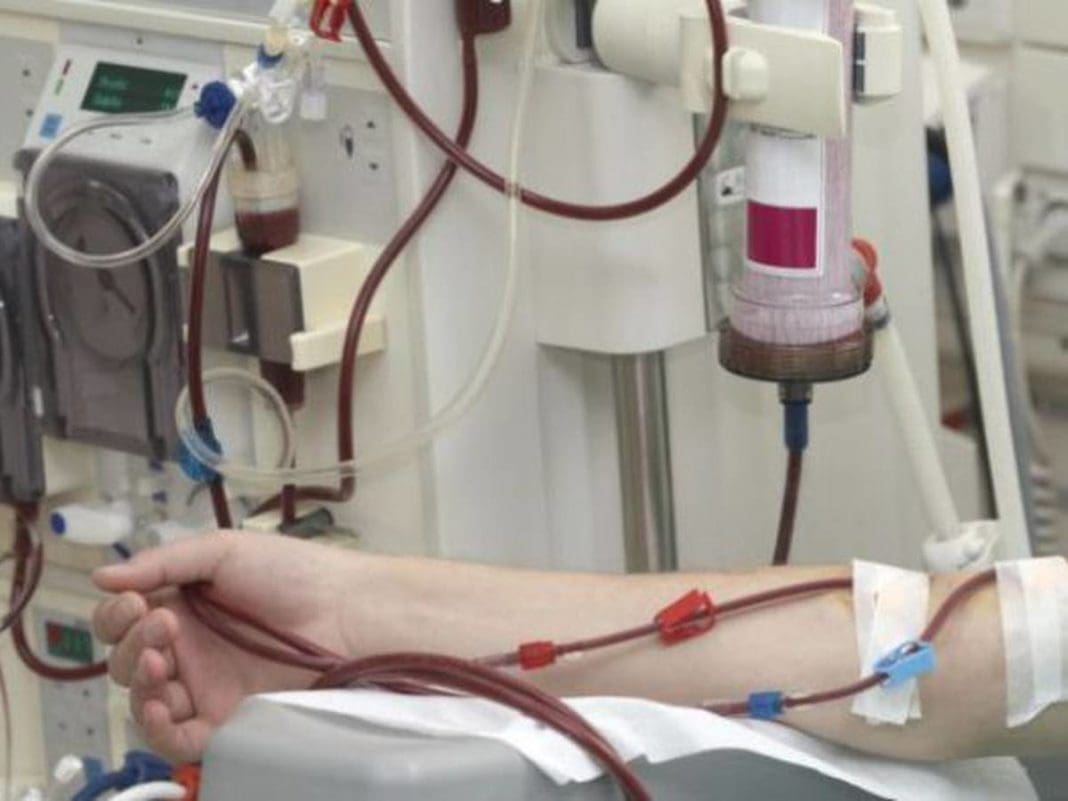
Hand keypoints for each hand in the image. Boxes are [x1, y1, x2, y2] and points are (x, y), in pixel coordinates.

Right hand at [92, 533, 356, 762]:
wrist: (344, 610)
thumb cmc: (290, 572)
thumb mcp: (223, 551)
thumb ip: (163, 563)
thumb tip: (101, 576)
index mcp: (181, 606)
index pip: (123, 622)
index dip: (115, 617)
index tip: (134, 603)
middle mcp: (187, 649)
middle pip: (127, 661)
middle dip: (130, 643)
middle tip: (164, 624)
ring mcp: (205, 686)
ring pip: (145, 700)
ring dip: (139, 681)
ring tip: (161, 660)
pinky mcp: (226, 718)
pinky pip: (177, 738)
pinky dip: (157, 729)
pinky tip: (161, 705)